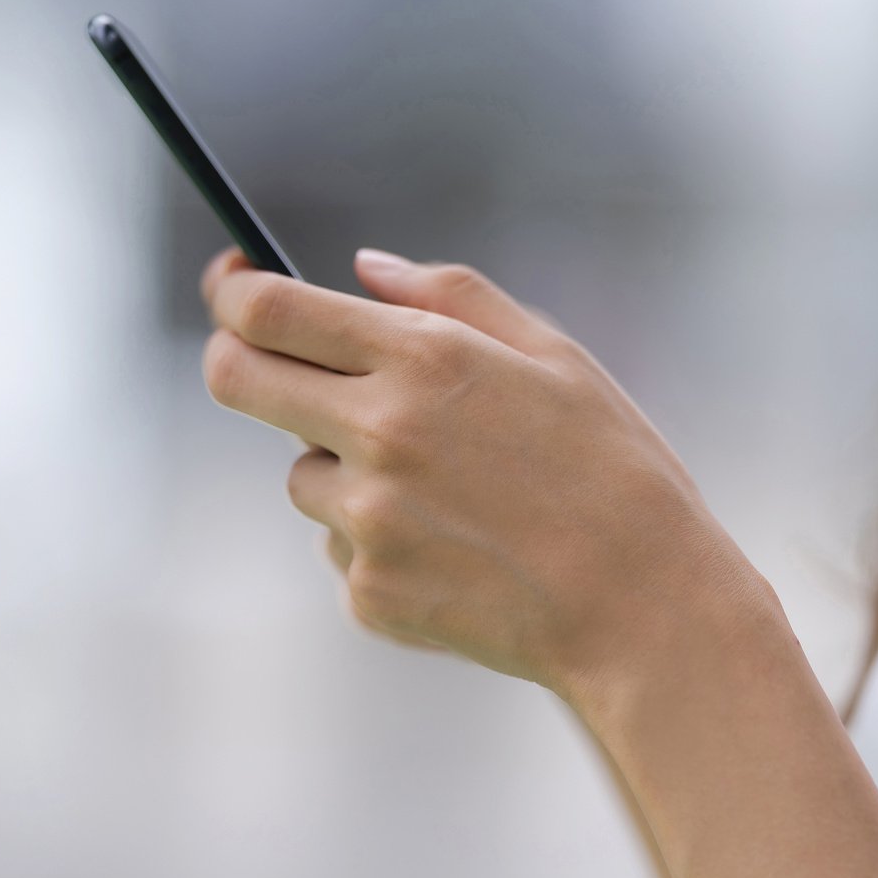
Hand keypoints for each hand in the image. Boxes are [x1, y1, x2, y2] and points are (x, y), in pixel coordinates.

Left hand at [198, 247, 773, 698]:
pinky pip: (342, 548)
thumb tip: (363, 268)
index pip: (268, 310)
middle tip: (265, 362)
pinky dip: (381, 544)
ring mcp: (366, 521)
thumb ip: (450, 296)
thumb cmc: (613, 470)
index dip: (232, 291)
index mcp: (421, 361)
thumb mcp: (554, 355)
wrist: (645, 609)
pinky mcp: (368, 591)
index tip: (232, 283)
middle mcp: (378, 435)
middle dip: (236, 359)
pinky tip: (459, 551)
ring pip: (303, 475)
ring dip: (341, 470)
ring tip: (447, 493)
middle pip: (236, 379)